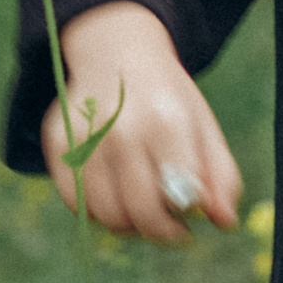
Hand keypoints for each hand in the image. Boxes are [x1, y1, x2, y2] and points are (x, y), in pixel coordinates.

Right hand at [43, 0, 242, 243]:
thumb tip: (225, 222)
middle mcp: (121, 129)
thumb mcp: (203, 125)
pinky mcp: (57, 143)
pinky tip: (114, 196)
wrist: (115, 51)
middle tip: (171, 227)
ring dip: (130, 226)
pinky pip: (77, 204)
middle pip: (142, 213)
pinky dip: (97, 212)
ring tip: (142, 210)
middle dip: (162, 231)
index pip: (181, 197)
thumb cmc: (166, 97)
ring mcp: (85, 137)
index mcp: (166, 121)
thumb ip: (221, 175)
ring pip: (107, 216)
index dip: (189, 212)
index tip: (192, 208)